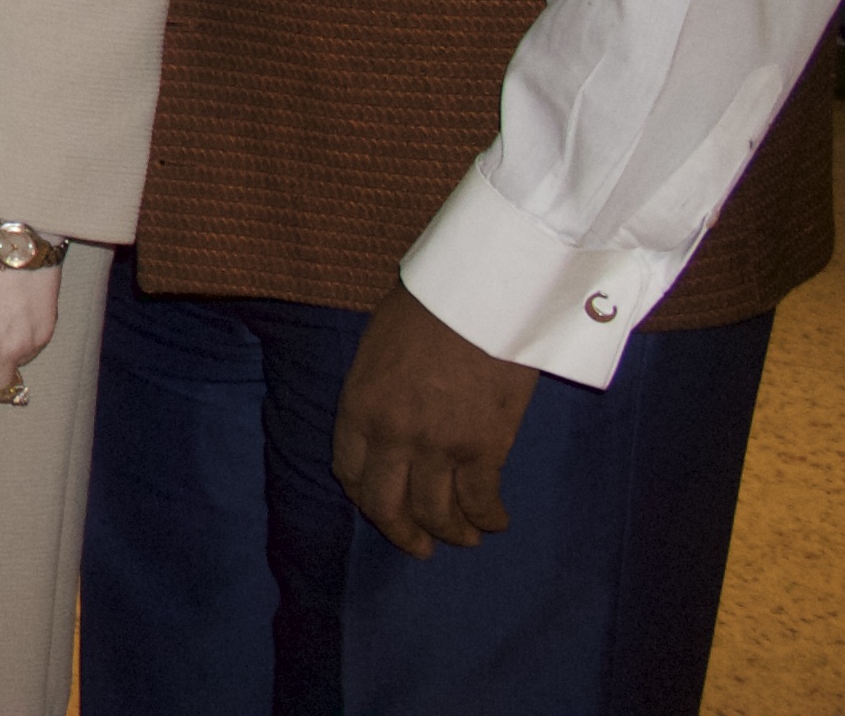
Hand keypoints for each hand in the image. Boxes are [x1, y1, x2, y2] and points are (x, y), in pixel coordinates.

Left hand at [332, 284, 534, 554]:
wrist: (477, 298)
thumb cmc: (425, 310)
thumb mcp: (377, 350)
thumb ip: (375, 394)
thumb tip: (385, 421)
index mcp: (357, 408)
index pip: (350, 473)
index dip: (366, 498)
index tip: (381, 507)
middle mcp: (390, 436)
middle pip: (387, 506)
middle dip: (403, 533)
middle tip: (420, 546)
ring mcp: (437, 447)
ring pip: (437, 514)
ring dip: (451, 533)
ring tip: (463, 537)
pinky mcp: (483, 449)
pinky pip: (481, 501)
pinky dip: (488, 518)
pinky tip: (495, 521)